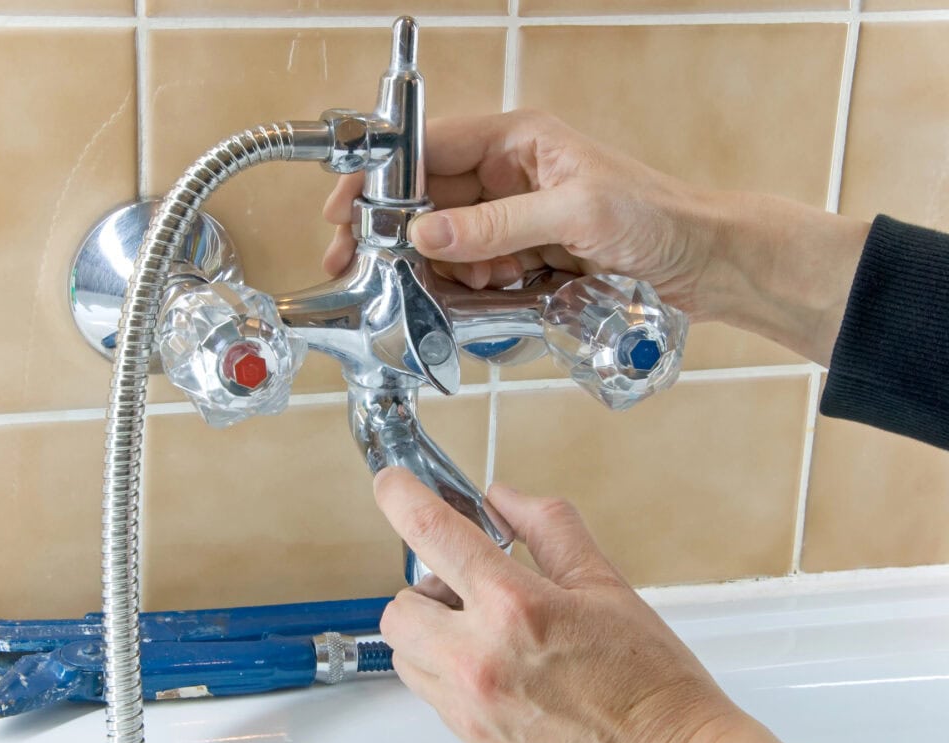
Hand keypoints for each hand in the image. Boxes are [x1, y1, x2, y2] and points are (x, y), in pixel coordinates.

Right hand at [323, 110, 720, 317]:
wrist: (704, 263)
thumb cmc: (658, 217)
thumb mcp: (575, 213)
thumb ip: (496, 226)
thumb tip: (425, 236)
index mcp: (517, 141)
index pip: (427, 148)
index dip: (381, 178)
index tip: (346, 209)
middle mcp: (508, 174)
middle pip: (427, 199)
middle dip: (399, 234)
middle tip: (363, 264)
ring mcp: (514, 216)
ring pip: (447, 241)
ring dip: (442, 268)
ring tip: (469, 283)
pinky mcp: (524, 253)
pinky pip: (474, 269)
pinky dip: (471, 286)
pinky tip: (490, 293)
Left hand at [373, 467, 782, 742]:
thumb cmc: (649, 681)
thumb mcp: (605, 584)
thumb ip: (548, 528)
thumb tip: (505, 499)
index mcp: (516, 607)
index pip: (433, 534)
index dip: (402, 497)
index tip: (393, 485)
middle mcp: (480, 659)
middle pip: (398, 606)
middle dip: (426, 588)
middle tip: (470, 587)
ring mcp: (470, 705)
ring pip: (404, 652)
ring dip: (430, 631)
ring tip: (484, 630)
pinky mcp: (471, 738)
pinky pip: (427, 690)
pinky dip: (444, 668)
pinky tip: (493, 664)